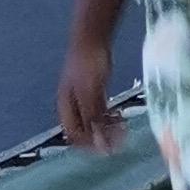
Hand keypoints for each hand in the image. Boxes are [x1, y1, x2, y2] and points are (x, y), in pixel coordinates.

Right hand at [58, 35, 121, 150]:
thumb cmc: (88, 64)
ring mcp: (81, 96)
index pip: (73, 135)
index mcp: (66, 106)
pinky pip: (99, 109)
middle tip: (120, 142)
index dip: (88, 145)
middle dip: (100, 138)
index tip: (107, 150)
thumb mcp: (91, 94)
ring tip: (123, 130)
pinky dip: (109, 116)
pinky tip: (120, 117)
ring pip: (93, 120)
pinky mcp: (92, 88)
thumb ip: (93, 118)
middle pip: (83, 129)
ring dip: (106, 128)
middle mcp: (71, 104)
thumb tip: (98, 142)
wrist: (92, 38)